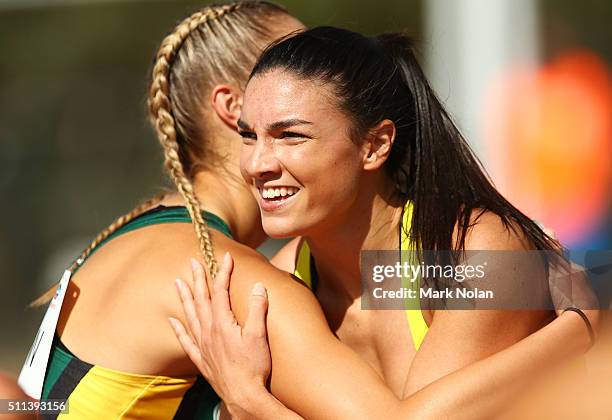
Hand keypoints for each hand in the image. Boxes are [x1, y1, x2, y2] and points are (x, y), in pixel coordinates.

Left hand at [169, 253, 271, 415]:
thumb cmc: (253, 366)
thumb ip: (257, 308)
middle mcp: (209, 331)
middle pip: (201, 299)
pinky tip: (172, 320)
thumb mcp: (259, 335)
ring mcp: (203, 345)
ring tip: (178, 283)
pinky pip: (186, 340)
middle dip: (197, 279)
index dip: (223, 272)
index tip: (226, 257)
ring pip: (190, 316)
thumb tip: (259, 286)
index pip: (220, 290)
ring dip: (185, 298)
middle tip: (192, 262)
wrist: (243, 396)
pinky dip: (178, 328)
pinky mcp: (203, 359)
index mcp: (222, 322)